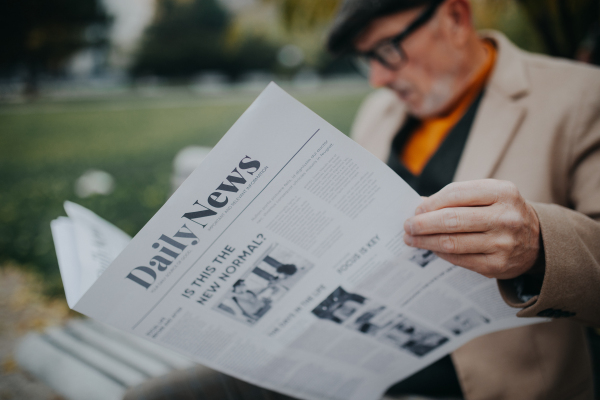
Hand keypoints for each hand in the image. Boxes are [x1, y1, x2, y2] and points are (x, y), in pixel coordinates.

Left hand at [403, 179, 540, 278]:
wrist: (538, 240)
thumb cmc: (502, 212)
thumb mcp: (488, 196)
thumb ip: (457, 197)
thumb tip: (420, 205)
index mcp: (502, 192)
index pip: (455, 193)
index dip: (431, 203)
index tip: (416, 209)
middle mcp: (505, 217)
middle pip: (451, 220)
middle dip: (422, 223)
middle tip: (407, 226)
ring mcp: (503, 243)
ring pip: (452, 242)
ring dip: (425, 241)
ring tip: (411, 239)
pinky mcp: (497, 265)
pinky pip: (459, 259)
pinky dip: (440, 253)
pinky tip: (431, 248)